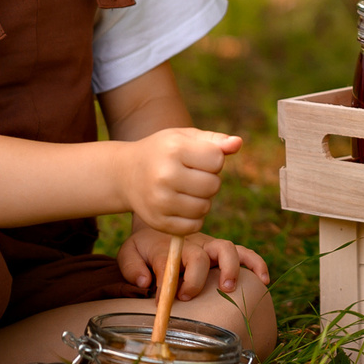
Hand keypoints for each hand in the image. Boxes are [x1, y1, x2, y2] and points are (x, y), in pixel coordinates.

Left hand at [117, 228, 270, 298]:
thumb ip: (132, 267)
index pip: (168, 262)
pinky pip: (245, 253)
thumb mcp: (129, 253)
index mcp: (169, 246)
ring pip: (227, 249)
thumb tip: (146, 282)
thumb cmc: (145, 245)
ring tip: (227, 288)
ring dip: (230, 269)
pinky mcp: (223, 250)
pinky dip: (256, 264)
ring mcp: (211, 245)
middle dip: (195, 279)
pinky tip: (263, 280)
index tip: (160, 301)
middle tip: (186, 296)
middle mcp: (193, 244)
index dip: (165, 284)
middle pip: (200, 256)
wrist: (159, 222)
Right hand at [119, 127, 240, 233]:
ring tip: (187, 190)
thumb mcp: (185, 137)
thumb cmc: (163, 152)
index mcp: (174, 150)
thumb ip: (214, 140)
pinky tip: (182, 205)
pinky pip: (193, 226)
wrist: (126, 174)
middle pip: (213, 186)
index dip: (213, 159)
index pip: (217, 160)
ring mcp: (160, 201)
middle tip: (193, 176)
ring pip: (204, 207)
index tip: (198, 158)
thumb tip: (238, 143)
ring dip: (202, 200)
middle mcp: (165, 176)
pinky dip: (193, 218)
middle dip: (209, 180)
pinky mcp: (158, 222)